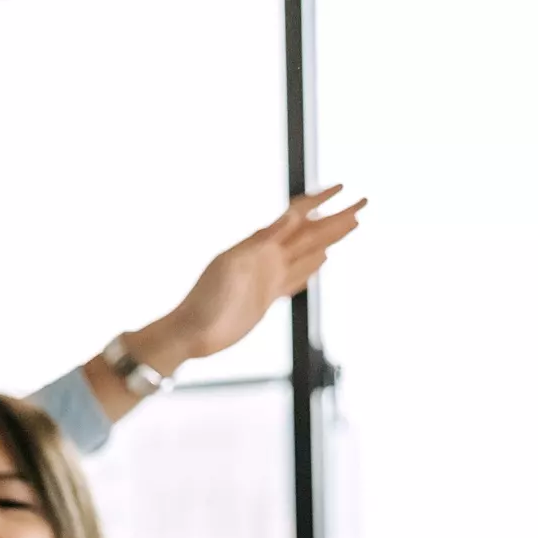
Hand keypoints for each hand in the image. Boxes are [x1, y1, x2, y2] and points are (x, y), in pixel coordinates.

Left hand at [153, 185, 365, 366]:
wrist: (191, 333)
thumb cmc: (206, 300)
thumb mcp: (233, 265)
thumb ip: (263, 239)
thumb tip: (290, 214)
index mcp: (259, 245)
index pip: (297, 216)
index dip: (319, 201)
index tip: (342, 187)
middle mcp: (267, 257)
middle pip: (310, 232)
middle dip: (336, 217)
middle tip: (363, 202)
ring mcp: (268, 277)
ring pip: (308, 252)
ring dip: (329, 238)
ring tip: (351, 225)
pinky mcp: (268, 297)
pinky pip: (296, 277)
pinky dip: (311, 268)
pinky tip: (322, 261)